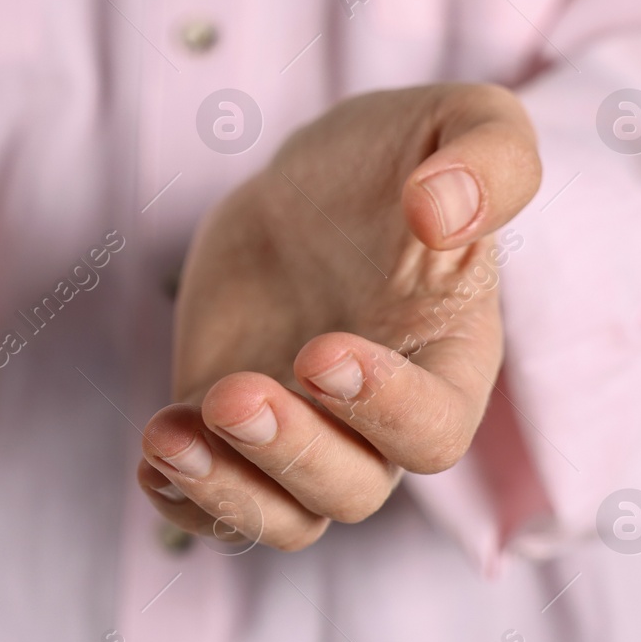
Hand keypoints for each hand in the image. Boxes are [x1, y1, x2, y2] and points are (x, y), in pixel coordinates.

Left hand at [138, 84, 540, 550]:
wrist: (313, 182)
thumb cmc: (401, 156)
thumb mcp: (463, 124)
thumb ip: (488, 162)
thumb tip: (445, 212)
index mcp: (449, 363)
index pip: (432, 432)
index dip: (383, 410)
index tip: (321, 352)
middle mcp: (379, 422)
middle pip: (350, 491)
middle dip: (289, 454)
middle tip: (232, 395)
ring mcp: (303, 434)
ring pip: (283, 517)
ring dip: (224, 493)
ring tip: (166, 439)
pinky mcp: (229, 430)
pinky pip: (213, 502)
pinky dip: (181, 494)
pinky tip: (152, 450)